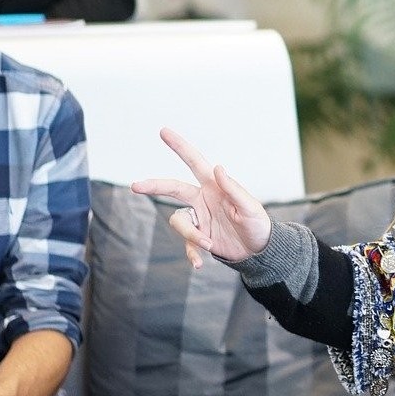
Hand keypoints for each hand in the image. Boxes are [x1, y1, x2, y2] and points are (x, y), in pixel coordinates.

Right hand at [131, 127, 270, 268]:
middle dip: (154, 186)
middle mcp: (203, 199)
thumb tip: (217, 167)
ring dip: (191, 235)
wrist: (259, 250)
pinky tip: (200, 264)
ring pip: (179, 222)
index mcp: (214, 186)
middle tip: (135, 186)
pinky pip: (186, 245)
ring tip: (209, 244)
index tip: (164, 131)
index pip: (194, 162)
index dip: (180, 146)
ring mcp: (199, 218)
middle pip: (172, 188)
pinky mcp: (198, 237)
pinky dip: (191, 254)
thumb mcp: (249, 208)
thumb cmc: (258, 224)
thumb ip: (233, 189)